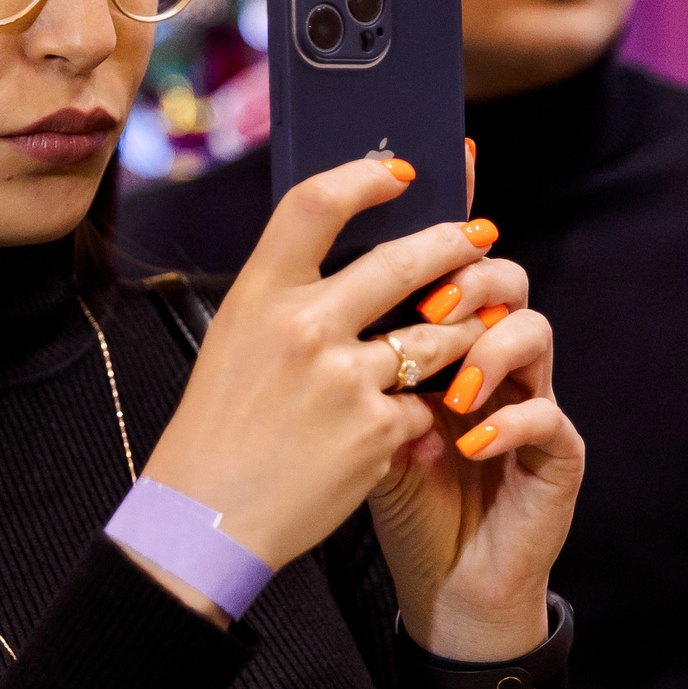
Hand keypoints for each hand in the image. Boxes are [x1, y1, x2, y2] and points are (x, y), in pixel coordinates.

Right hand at [138, 156, 503, 610]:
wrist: (207, 517)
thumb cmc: (220, 427)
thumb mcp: (235, 341)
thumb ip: (287, 297)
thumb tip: (354, 252)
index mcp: (259, 296)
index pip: (316, 203)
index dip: (364, 175)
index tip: (400, 171)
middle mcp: (303, 327)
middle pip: (403, 260)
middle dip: (454, 243)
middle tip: (480, 236)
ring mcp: (344, 379)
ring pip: (438, 334)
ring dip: (464, 328)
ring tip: (476, 326)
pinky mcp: (376, 430)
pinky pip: (427, 402)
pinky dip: (426, 409)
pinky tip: (417, 419)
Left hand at [364, 145, 584, 661]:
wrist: (439, 586)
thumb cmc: (394, 496)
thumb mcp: (355, 419)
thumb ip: (348, 358)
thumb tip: (310, 287)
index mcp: (445, 338)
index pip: (453, 260)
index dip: (454, 208)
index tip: (441, 165)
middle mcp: (494, 358)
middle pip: (503, 277)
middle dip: (469, 276)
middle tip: (432, 299)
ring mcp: (532, 401)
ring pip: (536, 332)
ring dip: (490, 348)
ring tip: (448, 385)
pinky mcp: (556, 455)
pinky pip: (548, 418)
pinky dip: (507, 422)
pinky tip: (467, 441)